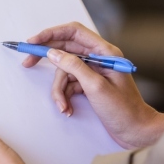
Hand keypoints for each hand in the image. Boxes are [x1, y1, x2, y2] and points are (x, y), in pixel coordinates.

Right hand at [23, 22, 163, 148]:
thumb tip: (53, 53)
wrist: (136, 131)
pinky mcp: (89, 85)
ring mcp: (93, 72)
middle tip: (28, 63)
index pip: (74, 32)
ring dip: (59, 89)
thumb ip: (74, 66)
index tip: (33, 41)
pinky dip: (64, 96)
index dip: (51, 33)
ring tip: (63, 105)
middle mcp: (99, 58)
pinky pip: (69, 84)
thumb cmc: (124, 110)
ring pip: (64, 72)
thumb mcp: (96, 87)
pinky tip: (68, 108)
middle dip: (47, 60)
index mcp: (105, 52)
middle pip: (65, 50)